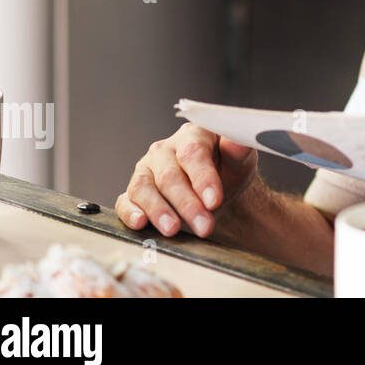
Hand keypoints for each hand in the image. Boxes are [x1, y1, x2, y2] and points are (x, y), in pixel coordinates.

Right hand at [115, 123, 257, 238]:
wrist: (214, 190)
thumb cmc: (226, 169)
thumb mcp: (239, 160)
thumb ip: (239, 149)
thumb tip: (239, 138)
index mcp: (191, 135)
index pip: (193, 153)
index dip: (203, 178)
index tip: (214, 201)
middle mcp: (164, 150)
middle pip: (169, 176)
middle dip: (187, 204)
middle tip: (204, 226)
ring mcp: (145, 169)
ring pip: (144, 188)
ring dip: (158, 211)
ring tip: (173, 229)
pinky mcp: (133, 191)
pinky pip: (125, 201)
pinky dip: (130, 213)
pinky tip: (140, 223)